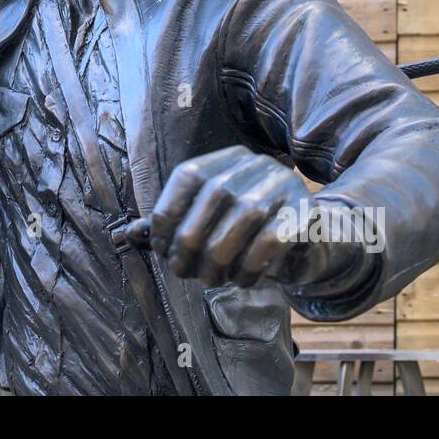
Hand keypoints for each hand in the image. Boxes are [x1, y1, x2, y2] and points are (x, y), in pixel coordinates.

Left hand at [131, 145, 340, 288]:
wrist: (310, 241)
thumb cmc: (249, 233)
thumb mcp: (211, 222)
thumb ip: (174, 225)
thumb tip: (129, 235)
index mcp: (226, 159)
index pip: (187, 176)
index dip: (167, 215)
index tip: (162, 250)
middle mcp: (255, 164)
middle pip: (212, 197)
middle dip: (189, 244)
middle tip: (184, 273)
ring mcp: (283, 184)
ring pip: (241, 219)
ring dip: (218, 260)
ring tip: (211, 279)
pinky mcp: (304, 213)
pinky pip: (270, 241)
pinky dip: (249, 267)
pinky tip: (242, 280)